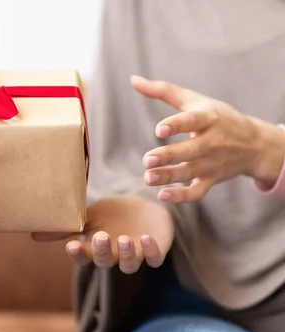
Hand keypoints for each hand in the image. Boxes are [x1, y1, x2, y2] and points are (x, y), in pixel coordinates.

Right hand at [32, 196, 173, 273]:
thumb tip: (33, 234)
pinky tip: (146, 238)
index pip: (83, 257)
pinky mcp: (155, 251)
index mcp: (95, 247)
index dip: (78, 254)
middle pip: (105, 261)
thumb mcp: (89, 216)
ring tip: (124, 239)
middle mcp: (113, 255)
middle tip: (100, 237)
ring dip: (126, 254)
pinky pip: (154, 258)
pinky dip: (150, 251)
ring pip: (129, 265)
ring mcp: (134, 255)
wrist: (144, 210)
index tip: (72, 245)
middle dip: (102, 251)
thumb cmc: (112, 215)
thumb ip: (67, 226)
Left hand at [132, 75, 284, 201]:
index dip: (176, 125)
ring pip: (190, 172)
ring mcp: (212, 162)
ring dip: (169, 176)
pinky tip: (163, 195)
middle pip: (190, 150)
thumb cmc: (216, 117)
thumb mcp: (194, 100)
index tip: (159, 130)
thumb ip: (163, 91)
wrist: (253, 143)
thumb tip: (133, 80)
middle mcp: (212, 141)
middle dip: (169, 156)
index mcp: (208, 118)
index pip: (192, 121)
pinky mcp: (211, 179)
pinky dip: (182, 196)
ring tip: (148, 177)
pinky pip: (198, 191)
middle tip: (147, 160)